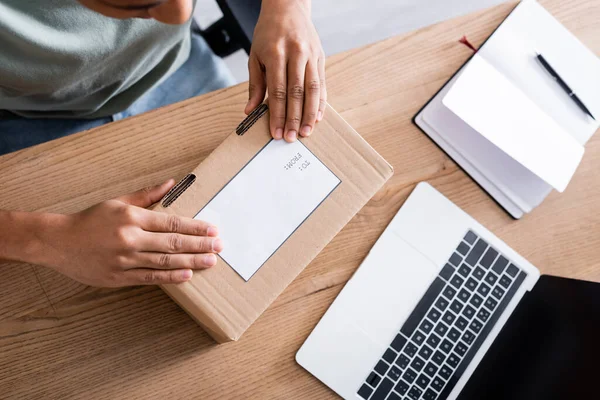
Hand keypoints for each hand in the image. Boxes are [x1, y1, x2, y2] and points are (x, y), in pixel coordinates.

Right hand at [40, 180, 222, 286]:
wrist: (58, 242)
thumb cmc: (90, 220)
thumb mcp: (118, 202)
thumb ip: (147, 195)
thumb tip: (172, 183)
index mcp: (132, 217)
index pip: (172, 223)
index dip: (196, 228)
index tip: (213, 230)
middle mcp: (131, 238)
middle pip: (173, 243)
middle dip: (200, 245)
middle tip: (220, 247)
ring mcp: (125, 260)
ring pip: (165, 262)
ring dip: (191, 262)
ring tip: (211, 262)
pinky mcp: (119, 277)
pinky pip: (150, 278)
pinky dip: (170, 277)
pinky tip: (187, 275)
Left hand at [245, 0, 325, 142]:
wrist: (287, 7)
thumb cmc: (267, 34)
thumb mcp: (255, 56)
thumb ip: (255, 85)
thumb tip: (250, 111)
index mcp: (276, 53)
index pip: (278, 90)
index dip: (277, 114)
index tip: (276, 132)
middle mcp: (295, 53)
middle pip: (296, 92)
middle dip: (293, 118)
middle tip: (290, 137)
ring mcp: (310, 54)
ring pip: (312, 89)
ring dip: (309, 114)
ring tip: (305, 132)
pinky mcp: (320, 56)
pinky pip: (322, 83)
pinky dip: (320, 102)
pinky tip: (317, 117)